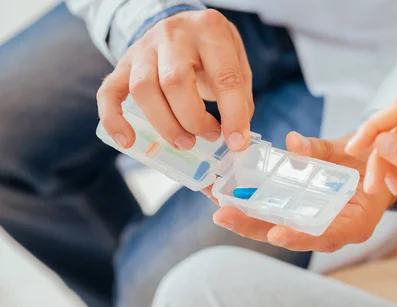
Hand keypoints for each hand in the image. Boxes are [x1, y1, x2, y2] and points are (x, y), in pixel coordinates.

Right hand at [97, 10, 252, 151]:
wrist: (182, 26)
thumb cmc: (212, 51)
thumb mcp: (236, 63)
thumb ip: (239, 97)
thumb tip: (235, 137)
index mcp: (210, 30)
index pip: (224, 77)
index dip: (233, 115)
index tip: (237, 143)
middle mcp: (173, 34)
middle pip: (175, 82)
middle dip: (193, 120)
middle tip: (208, 136)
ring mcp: (144, 47)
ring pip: (143, 89)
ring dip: (165, 124)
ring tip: (185, 142)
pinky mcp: (123, 64)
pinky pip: (109, 92)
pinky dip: (114, 119)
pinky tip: (127, 142)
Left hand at [211, 132, 396, 251]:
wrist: (380, 166)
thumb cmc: (375, 161)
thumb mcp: (355, 152)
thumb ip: (323, 150)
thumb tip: (293, 143)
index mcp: (355, 223)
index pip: (326, 236)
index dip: (300, 236)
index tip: (276, 234)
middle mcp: (334, 231)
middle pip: (291, 236)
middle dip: (255, 228)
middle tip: (223, 214)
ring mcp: (318, 224)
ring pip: (280, 227)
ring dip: (248, 219)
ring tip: (218, 206)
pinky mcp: (305, 214)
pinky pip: (279, 215)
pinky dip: (255, 208)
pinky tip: (231, 197)